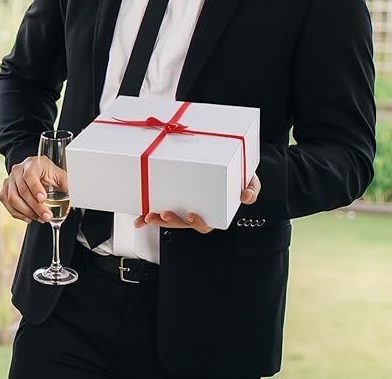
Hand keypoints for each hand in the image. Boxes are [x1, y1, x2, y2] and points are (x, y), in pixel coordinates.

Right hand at [0, 155, 67, 223]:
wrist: (37, 172)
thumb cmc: (48, 173)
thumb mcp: (59, 175)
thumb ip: (67, 184)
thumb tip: (77, 195)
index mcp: (32, 163)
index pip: (30, 175)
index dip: (35, 188)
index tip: (43, 199)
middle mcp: (18, 170)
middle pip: (22, 190)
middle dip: (35, 206)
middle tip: (47, 216)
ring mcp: (9, 179)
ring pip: (13, 198)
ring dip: (27, 212)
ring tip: (40, 218)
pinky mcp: (5, 189)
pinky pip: (7, 204)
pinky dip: (18, 213)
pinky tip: (29, 218)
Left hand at [132, 173, 261, 233]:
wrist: (230, 167)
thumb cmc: (239, 178)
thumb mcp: (250, 182)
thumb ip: (251, 189)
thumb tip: (246, 196)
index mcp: (213, 213)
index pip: (205, 225)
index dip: (197, 222)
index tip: (191, 214)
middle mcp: (197, 213)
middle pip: (183, 224)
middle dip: (171, 222)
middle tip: (164, 214)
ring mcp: (184, 207)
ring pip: (169, 220)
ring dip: (157, 220)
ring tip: (147, 216)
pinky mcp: (174, 198)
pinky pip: (160, 208)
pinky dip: (149, 214)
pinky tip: (140, 217)